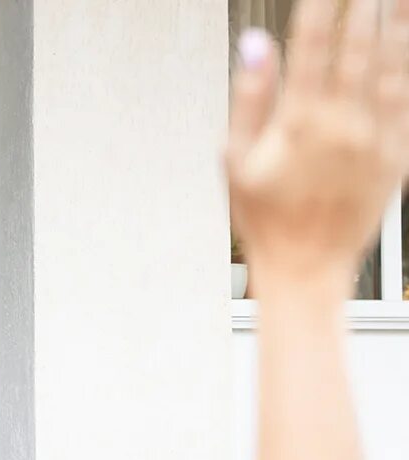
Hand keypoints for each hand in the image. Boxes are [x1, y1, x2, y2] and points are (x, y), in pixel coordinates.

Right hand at [226, 0, 408, 294]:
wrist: (306, 266)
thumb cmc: (263, 218)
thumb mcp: (235, 159)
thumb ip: (249, 97)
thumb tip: (255, 47)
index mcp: (300, 123)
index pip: (314, 45)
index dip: (322, 6)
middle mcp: (343, 125)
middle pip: (359, 47)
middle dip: (365, 6)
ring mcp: (375, 139)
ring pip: (391, 66)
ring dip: (394, 25)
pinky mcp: (396, 156)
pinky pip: (408, 100)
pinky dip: (408, 65)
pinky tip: (406, 43)